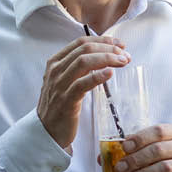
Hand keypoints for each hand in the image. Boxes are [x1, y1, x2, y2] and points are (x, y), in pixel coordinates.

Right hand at [37, 35, 129, 150]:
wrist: (46, 131)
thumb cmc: (60, 105)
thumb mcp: (65, 80)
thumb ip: (79, 68)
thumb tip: (104, 56)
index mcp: (56, 62)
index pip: (81, 42)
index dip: (102, 40)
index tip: (119, 44)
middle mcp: (56, 70)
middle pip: (85, 49)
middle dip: (108, 49)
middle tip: (125, 54)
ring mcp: (60, 84)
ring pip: (83, 62)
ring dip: (107, 58)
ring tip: (122, 61)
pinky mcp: (66, 100)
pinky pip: (82, 84)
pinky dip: (97, 76)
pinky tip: (110, 73)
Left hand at [110, 123, 171, 171]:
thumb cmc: (169, 156)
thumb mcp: (156, 147)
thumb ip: (134, 149)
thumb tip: (103, 157)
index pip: (158, 131)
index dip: (140, 138)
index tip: (124, 147)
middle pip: (159, 150)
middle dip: (136, 159)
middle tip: (120, 168)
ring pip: (164, 169)